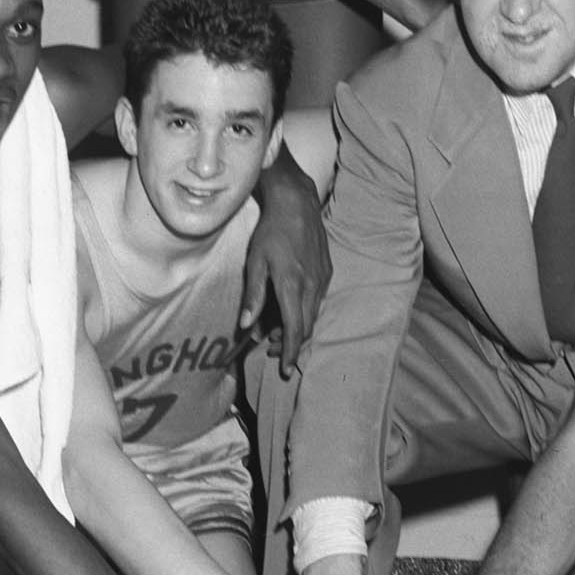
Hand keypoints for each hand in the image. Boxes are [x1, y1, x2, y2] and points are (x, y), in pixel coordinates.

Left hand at [242, 163, 329, 373]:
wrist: (297, 204)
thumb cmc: (270, 231)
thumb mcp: (255, 262)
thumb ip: (253, 295)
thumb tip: (247, 326)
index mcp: (292, 286)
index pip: (295, 330)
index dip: (290, 352)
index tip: (286, 370)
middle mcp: (312, 286)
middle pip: (306, 327)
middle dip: (290, 343)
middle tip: (272, 349)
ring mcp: (322, 279)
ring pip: (313, 315)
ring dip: (297, 327)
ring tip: (276, 330)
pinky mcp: (327, 271)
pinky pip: (317, 300)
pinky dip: (304, 312)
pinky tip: (289, 308)